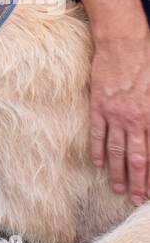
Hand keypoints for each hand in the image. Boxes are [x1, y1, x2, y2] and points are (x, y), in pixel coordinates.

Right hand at [90, 33, 149, 203]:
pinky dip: (98, 150)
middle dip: (138, 182)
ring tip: (118, 190)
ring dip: (118, 173)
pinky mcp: (99, 106)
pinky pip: (97, 133)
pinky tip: (99, 164)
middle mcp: (135, 119)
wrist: (122, 43)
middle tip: (136, 199)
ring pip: (117, 150)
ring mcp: (115, 114)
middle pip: (137, 158)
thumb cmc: (147, 61)